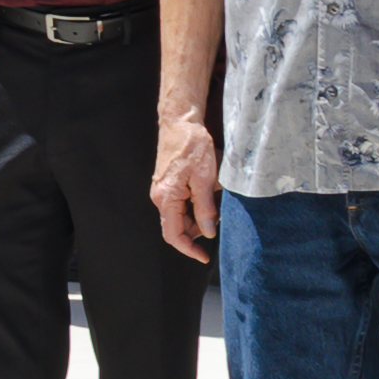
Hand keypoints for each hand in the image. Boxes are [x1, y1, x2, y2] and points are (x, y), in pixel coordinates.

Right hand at [151, 115, 219, 261]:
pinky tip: (207, 191)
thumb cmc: (192, 146)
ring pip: (180, 215)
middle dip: (198, 229)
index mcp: (166, 198)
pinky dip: (195, 204)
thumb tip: (208, 231)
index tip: (204, 256)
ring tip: (214, 199)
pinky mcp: (168, 183)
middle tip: (218, 219)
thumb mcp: (205, 179)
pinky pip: (180, 202)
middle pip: (177, 226)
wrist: (180, 121)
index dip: (189, 249)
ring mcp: (162, 190)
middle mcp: (160, 196)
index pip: (173, 234)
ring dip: (198, 214)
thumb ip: (205, 208)